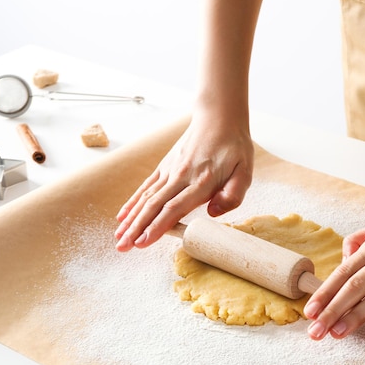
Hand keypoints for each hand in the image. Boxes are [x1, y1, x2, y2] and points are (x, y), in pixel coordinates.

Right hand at [114, 113, 253, 250]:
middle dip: (137, 229)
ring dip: (131, 219)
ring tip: (119, 238)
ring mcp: (170, 170)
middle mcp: (181, 176)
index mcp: (202, 181)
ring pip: (146, 198)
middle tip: (123, 247)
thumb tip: (213, 212)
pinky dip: (133, 202)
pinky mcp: (165, 166)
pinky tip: (123, 216)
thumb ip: (233, 194)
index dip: (158, 226)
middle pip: (154, 206)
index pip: (175, 208)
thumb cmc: (234, 146)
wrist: (219, 117)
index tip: (143, 242)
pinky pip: (146, 186)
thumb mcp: (245, 171)